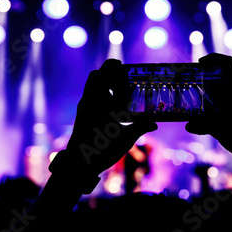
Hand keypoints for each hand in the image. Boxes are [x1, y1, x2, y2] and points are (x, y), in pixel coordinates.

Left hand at [65, 59, 157, 175]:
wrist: (78, 163)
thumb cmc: (102, 150)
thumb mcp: (126, 139)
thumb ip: (140, 127)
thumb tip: (154, 121)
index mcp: (105, 102)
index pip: (113, 78)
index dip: (121, 71)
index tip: (130, 69)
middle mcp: (93, 100)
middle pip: (99, 74)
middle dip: (111, 71)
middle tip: (124, 74)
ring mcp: (84, 105)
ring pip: (93, 83)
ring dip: (104, 81)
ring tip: (118, 89)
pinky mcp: (81, 113)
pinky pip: (90, 94)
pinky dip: (100, 92)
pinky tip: (111, 105)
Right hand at [186, 54, 231, 162]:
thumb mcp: (220, 131)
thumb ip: (202, 126)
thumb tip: (187, 125)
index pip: (229, 64)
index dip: (214, 58)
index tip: (200, 63)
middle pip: (227, 73)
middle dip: (210, 73)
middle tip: (195, 78)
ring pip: (228, 86)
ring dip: (214, 86)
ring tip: (199, 94)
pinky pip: (231, 96)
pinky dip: (218, 98)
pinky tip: (208, 109)